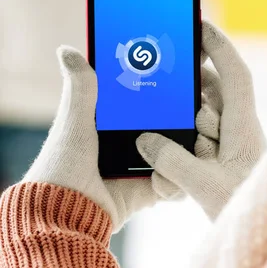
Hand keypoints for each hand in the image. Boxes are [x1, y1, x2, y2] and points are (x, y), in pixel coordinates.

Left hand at [23, 48, 182, 231]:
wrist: (64, 217)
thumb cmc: (62, 168)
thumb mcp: (73, 123)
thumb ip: (81, 89)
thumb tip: (67, 50)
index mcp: (111, 122)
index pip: (146, 97)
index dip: (167, 85)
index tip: (186, 68)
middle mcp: (130, 142)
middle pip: (170, 122)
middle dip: (190, 115)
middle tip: (202, 105)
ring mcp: (142, 166)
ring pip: (179, 151)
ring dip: (191, 146)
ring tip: (200, 134)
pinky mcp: (149, 189)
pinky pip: (176, 181)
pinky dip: (177, 179)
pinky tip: (171, 173)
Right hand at [137, 22, 266, 219]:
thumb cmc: (246, 212)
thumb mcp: (205, 187)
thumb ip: (172, 161)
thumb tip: (147, 140)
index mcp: (246, 130)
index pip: (236, 76)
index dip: (219, 47)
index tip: (199, 25)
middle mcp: (242, 133)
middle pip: (215, 95)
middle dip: (190, 93)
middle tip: (165, 91)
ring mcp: (234, 149)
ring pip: (205, 121)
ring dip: (185, 128)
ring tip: (170, 153)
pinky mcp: (225, 164)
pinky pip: (201, 143)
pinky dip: (185, 149)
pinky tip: (172, 170)